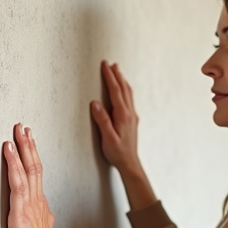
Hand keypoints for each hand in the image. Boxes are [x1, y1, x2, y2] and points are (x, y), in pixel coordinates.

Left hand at [3, 123, 55, 227]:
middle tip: (23, 127)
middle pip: (34, 166)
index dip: (33, 154)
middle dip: (28, 145)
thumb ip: (43, 215)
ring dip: (22, 149)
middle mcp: (36, 199)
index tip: (29, 139)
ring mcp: (29, 203)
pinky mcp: (20, 210)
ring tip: (17, 132)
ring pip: (28, 169)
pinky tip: (8, 150)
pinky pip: (17, 182)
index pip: (37, 173)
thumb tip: (46, 210)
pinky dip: (13, 163)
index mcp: (40, 203)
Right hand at [91, 61, 141, 176]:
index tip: (105, 65)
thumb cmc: (118, 153)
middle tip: (110, 64)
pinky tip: (123, 90)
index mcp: (123, 115)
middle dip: (116, 75)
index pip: (115, 91)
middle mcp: (130, 113)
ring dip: (122, 81)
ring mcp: (132, 116)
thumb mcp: (108, 138)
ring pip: (128, 93)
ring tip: (117, 71)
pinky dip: (125, 90)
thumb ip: (102, 120)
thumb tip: (95, 104)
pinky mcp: (132, 120)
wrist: (130, 163)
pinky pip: (129, 99)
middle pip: (124, 89)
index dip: (110, 77)